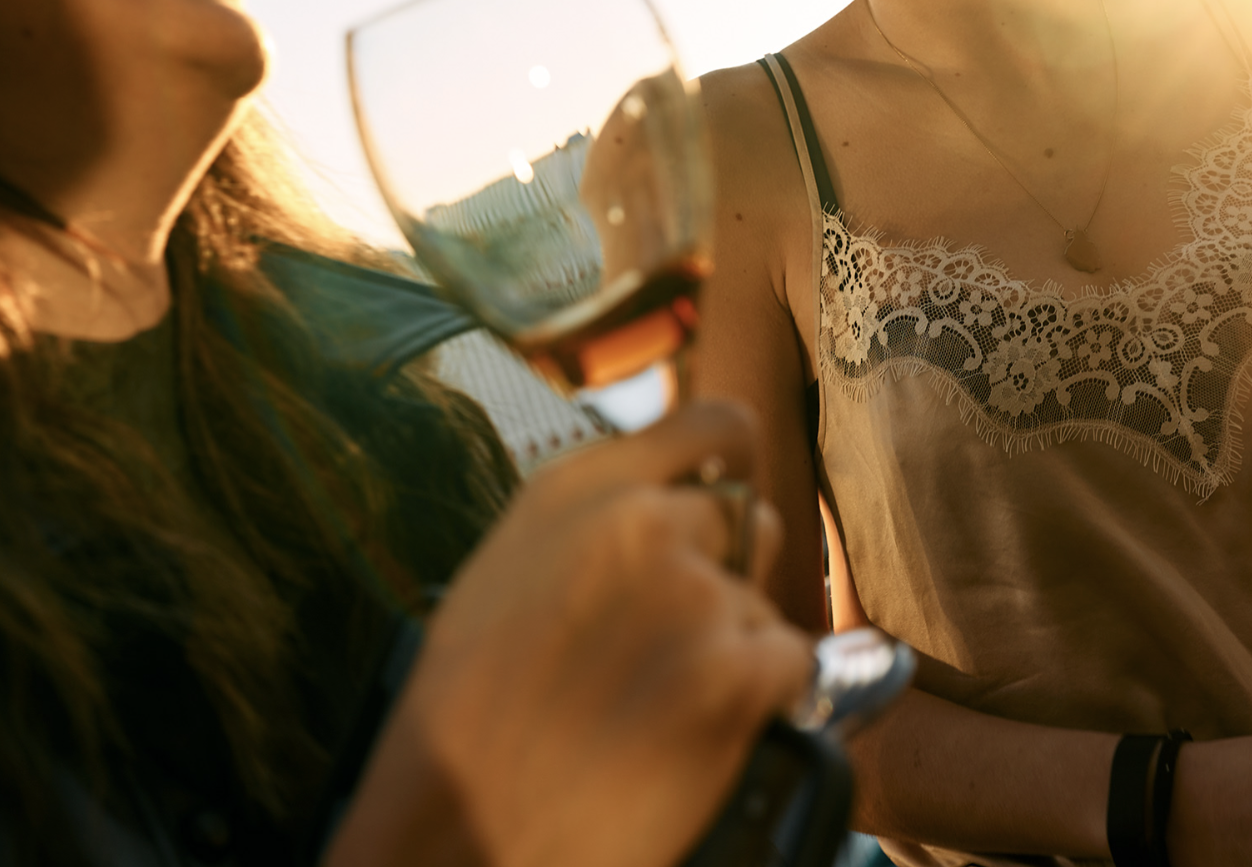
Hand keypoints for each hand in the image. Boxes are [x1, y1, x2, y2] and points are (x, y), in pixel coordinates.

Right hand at [328, 400, 813, 866]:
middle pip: (748, 522)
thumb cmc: (468, 721)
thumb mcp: (509, 572)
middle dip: (726, 579)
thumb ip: (595, 522)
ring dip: (733, 650)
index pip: (714, 424)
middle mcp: (643, 522)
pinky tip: (689, 737)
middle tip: (665, 651)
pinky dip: (761, 705)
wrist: (459, 834)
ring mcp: (695, 594)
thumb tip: (675, 501)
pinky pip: (792, 667)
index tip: (734, 494)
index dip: (735, 464)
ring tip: (654, 708)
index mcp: (580, 488)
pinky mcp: (735, 674)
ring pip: (762, 605)